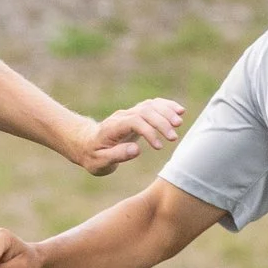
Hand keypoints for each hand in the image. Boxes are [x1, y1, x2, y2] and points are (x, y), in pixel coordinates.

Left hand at [70, 98, 185, 175]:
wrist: (87, 144)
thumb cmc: (93, 156)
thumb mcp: (99, 162)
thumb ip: (117, 155)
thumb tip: (136, 150)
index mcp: (112, 127)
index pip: (134, 121)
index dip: (148, 131)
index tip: (158, 147)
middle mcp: (122, 116)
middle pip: (145, 111)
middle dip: (161, 122)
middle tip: (173, 137)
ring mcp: (130, 113)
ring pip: (150, 105)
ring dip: (167, 112)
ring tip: (179, 122)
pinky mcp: (137, 114)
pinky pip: (153, 105)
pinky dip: (167, 106)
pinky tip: (179, 111)